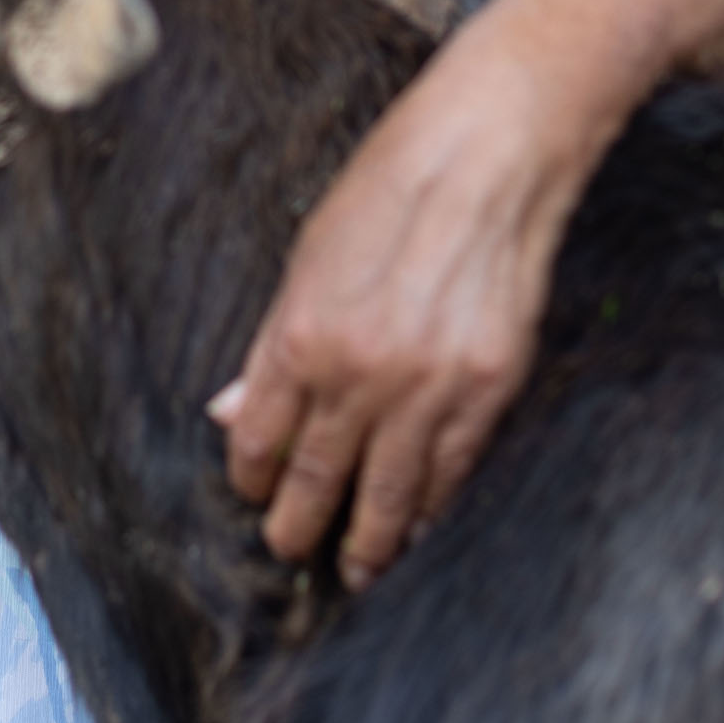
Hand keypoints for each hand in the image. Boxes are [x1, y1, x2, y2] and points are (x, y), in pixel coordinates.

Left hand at [210, 15, 606, 589]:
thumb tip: (232, 412)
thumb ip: (271, 346)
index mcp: (301, 335)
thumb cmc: (390, 187)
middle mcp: (360, 374)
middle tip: (292, 552)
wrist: (491, 152)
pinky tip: (418, 528)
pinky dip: (431, 509)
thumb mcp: (307, 255)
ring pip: (389, 498)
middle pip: (317, 482)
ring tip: (356, 569)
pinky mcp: (488, 389)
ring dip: (368, 544)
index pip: (259, 440)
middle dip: (298, 528)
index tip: (254, 494)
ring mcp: (429, 388)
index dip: (252, 479)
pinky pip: (450, 474)